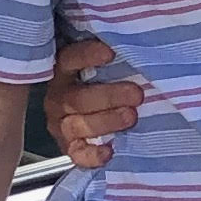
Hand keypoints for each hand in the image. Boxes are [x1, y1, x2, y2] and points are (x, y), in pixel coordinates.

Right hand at [44, 32, 142, 169]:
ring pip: (77, 125)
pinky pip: (76, 154)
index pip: (69, 60)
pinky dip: (92, 155)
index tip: (110, 52)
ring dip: (106, 121)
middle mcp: (58, 98)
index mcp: (64, 72)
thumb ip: (114, 59)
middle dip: (109, 96)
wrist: (93, 114)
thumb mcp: (104, 68)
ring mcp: (61, 124)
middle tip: (136, 94)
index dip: (87, 55)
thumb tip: (142, 45)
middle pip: (77, 98)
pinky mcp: (69, 146)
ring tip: (131, 116)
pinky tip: (109, 151)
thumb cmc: (105, 83)